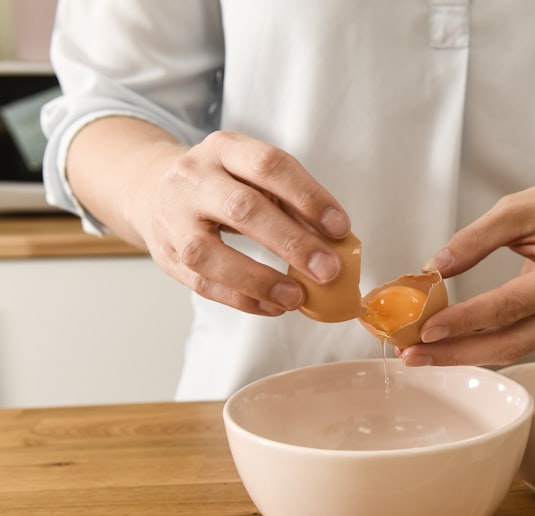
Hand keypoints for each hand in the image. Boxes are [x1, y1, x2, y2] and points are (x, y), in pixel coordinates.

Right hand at [68, 119, 350, 314]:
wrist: (152, 190)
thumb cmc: (222, 185)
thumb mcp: (253, 176)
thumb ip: (292, 204)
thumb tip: (336, 243)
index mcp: (224, 148)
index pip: (269, 165)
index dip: (308, 197)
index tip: (341, 228)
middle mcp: (193, 179)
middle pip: (242, 209)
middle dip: (291, 243)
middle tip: (328, 270)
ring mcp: (174, 219)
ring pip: (210, 254)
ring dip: (261, 279)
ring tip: (298, 298)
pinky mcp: (168, 257)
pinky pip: (203, 284)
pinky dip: (243, 300)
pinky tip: (275, 306)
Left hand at [399, 177, 534, 366]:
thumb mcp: (517, 208)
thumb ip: (475, 238)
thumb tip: (435, 268)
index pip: (508, 306)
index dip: (465, 321)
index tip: (426, 328)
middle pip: (509, 342)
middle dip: (456, 352)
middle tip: (412, 354)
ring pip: (512, 350)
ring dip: (464, 354)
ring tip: (421, 353)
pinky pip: (517, 343)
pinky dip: (481, 345)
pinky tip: (449, 343)